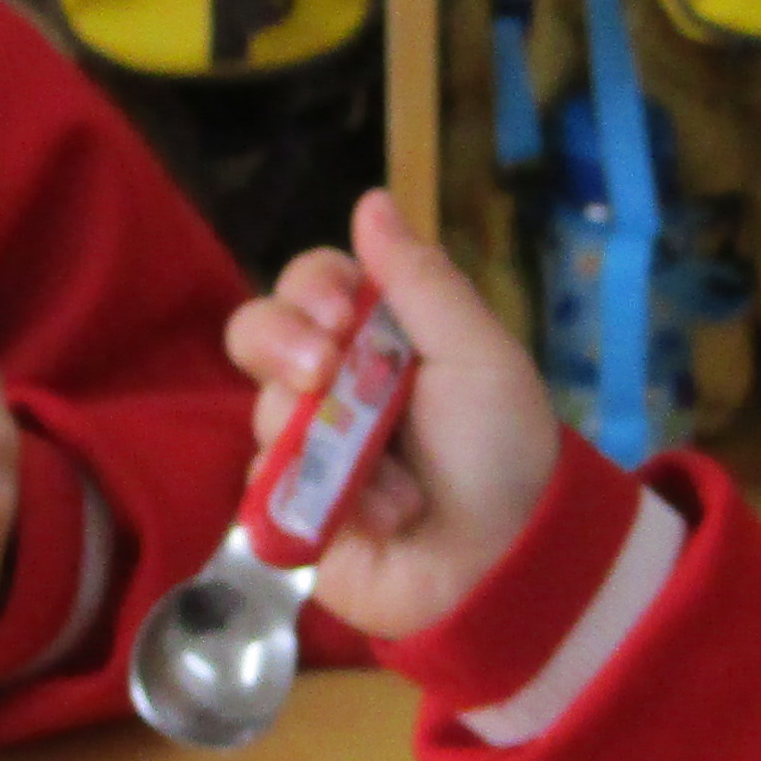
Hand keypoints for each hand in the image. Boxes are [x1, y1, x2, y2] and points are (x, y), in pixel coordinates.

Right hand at [218, 189, 557, 643]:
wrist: (504, 561)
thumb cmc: (501, 452)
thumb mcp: (477, 354)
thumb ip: (420, 280)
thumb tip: (369, 199)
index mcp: (379, 336)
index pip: (310, 283)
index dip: (311, 289)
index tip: (343, 314)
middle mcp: (331, 383)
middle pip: (256, 331)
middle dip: (281, 342)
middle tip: (323, 372)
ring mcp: (306, 446)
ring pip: (263, 409)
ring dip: (336, 441)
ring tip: (400, 481)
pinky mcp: (288, 509)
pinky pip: (269, 483)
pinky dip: (330, 497)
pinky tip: (381, 517)